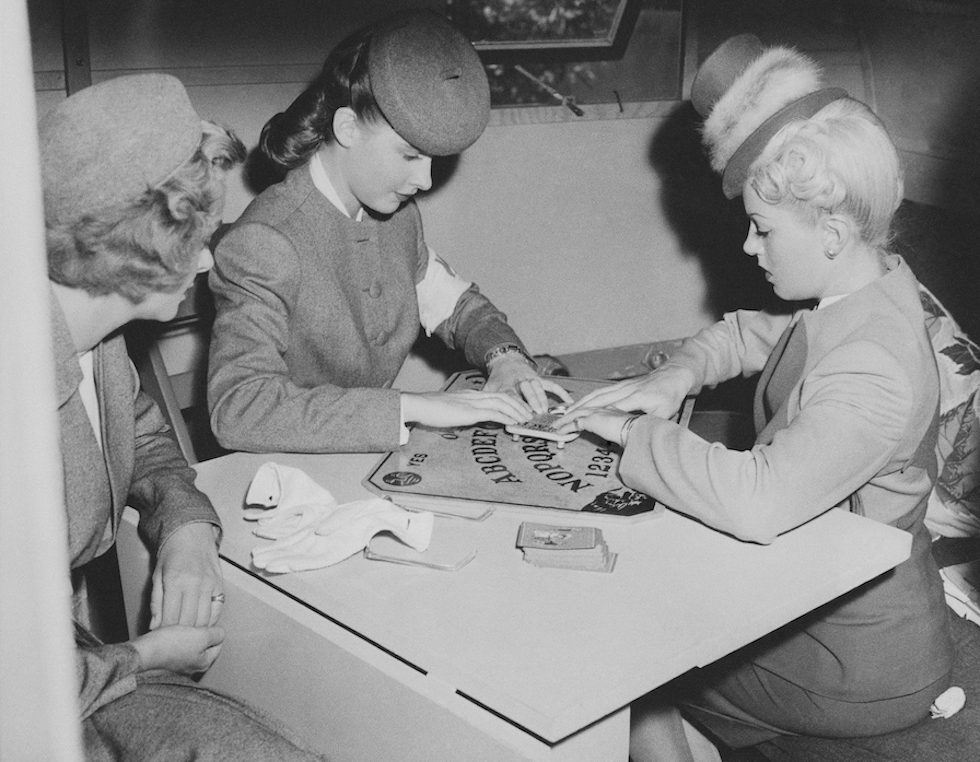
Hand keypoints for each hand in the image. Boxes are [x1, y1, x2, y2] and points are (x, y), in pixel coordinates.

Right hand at [132, 624, 223, 674]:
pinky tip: (170, 635)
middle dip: (200, 634)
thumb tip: (221, 633)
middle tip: (193, 625)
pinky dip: (174, 640)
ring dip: (187, 636)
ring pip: (189, 646)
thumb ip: (216, 635)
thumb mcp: (201, 636)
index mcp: (204, 663)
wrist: (142, 653)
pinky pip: (175, 648)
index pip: (218, 644)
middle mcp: (192, 668)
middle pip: (204, 645)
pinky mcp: (165, 663)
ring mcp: (178, 666)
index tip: (207, 623)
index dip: (214, 630)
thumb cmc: (170, 646)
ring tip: (180, 629)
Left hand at [151, 523, 222, 629]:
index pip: (171, 618)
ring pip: (204, 620)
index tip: (161, 638)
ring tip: (185, 634)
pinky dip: (209, 621)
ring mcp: (210, 585)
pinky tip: (201, 624)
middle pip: (188, 622)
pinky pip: (217, 610)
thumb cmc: (172, 556)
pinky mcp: (220, 586)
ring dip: (194, 631)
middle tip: (173, 639)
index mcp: (175, 582)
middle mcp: (195, 584)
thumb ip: (156, 603)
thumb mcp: (157, 577)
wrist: (192, 536)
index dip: (165, 633)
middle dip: (179, 635)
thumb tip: (155, 626)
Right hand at [401, 389, 532, 428]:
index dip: (510, 401)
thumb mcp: (450, 410)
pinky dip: (507, 417)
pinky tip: (514, 423)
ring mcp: (473, 402)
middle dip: (519, 404)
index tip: (520, 408)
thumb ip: (461, 412)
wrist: (419, 405)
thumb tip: (467, 418)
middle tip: (530, 414)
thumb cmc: (429, 410)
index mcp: (470, 395)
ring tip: (526, 419)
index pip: (496, 395)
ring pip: (502, 403)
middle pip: (504, 396)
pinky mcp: (470, 412)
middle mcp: (474, 396)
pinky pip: (494, 413)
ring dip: (517, 411)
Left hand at [483, 353, 572, 413]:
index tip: (520, 417)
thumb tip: (485, 417)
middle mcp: (519, 382)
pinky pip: (551, 384)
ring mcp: (530, 379)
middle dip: (531, 401)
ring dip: (542, 398)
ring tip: (544, 411)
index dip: (517, 406)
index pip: (512, 396)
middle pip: (527, 390)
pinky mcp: (539, 378)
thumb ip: (488, 401)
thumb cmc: (498, 380)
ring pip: (538, 386)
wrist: (505, 361)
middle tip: (535, 414)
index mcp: (506, 385)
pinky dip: (560, 392)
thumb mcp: (489, 389)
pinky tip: (568, 401)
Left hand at [555, 407, 635, 446]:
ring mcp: (596, 412)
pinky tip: (558, 432)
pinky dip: (564, 427)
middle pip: (583, 408)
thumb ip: (625, 432)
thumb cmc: (640, 430)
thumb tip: (626, 440)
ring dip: (564, 419)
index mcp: (614, 408)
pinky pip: (573, 424)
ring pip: (575, 414)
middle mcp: (604, 408)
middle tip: (563, 416)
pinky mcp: (591, 420)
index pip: (596, 408)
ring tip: (556, 425)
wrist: (639, 429)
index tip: (580, 413)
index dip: (586, 410)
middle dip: (572, 412)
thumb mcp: (632, 429)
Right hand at [563, 364, 694, 418]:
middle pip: (597, 401)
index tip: (577, 424)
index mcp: (636, 398)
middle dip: (578, 411)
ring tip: (564, 414)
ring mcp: (621, 386)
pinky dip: (586, 398)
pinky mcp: (620, 385)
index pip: (609, 408)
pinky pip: (599, 391)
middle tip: (562, 421)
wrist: (673, 375)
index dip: (593, 415)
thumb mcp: (665, 413)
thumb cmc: (670, 396)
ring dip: (578, 404)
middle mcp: (625, 390)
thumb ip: (649, 423)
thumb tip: (636, 436)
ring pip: (595, 395)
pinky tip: (577, 404)